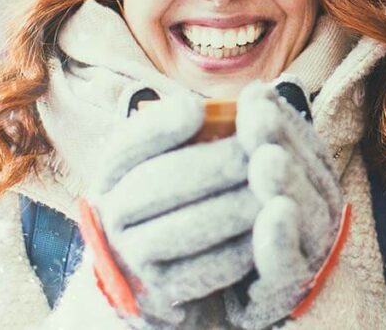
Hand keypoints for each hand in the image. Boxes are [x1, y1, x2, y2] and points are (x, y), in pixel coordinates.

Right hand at [81, 93, 259, 328]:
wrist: (171, 260)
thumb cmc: (187, 188)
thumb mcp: (184, 152)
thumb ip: (206, 126)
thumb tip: (251, 96)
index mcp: (116, 170)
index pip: (128, 144)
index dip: (159, 126)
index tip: (197, 108)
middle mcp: (112, 211)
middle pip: (155, 185)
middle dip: (214, 165)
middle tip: (261, 151)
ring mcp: (131, 254)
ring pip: (179, 230)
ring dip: (231, 209)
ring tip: (272, 190)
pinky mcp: (159, 289)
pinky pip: (200, 271)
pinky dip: (237, 250)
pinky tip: (267, 230)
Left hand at [222, 78, 347, 329]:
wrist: (281, 313)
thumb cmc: (258, 243)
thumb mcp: (260, 190)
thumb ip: (262, 149)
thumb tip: (256, 91)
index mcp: (314, 183)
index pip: (301, 145)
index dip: (279, 118)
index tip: (255, 94)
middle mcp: (321, 212)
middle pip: (304, 172)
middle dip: (281, 141)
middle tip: (258, 117)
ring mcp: (313, 252)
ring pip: (303, 213)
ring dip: (286, 184)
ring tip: (267, 159)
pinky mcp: (294, 291)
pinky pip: (291, 264)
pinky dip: (283, 239)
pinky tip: (275, 214)